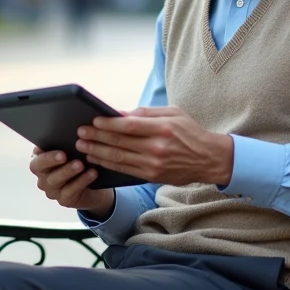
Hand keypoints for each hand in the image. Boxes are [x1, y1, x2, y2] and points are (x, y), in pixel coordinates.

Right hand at [29, 147, 114, 218]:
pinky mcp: (63, 200)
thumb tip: (73, 130)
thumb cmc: (78, 164)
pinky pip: (70, 191)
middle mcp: (42, 176)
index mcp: (41, 161)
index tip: (55, 148)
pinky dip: (81, 181)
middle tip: (64, 155)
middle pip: (40, 168)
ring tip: (80, 164)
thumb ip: (66, 144)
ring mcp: (51, 190)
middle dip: (51, 160)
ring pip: (55, 180)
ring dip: (68, 171)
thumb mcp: (72, 153)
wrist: (93, 189)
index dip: (44, 153)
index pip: (36, 156)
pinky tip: (91, 173)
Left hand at [76, 106, 232, 186]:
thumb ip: (146, 113)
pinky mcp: (152, 176)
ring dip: (97, 152)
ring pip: (119, 158)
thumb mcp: (172, 114)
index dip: (108, 124)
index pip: (129, 125)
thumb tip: (119, 114)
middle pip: (120, 142)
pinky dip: (108, 164)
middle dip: (96, 137)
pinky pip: (124, 170)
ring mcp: (154, 164)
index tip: (92, 120)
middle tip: (80, 133)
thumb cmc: (189, 132)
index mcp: (162, 128)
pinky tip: (96, 159)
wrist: (209, 159)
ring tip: (82, 147)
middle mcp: (157, 147)